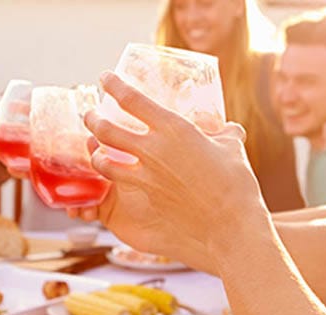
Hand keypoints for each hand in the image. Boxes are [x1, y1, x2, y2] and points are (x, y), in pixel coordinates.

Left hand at [80, 71, 261, 271]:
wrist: (231, 226)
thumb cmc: (236, 184)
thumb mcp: (232, 147)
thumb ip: (222, 132)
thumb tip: (224, 127)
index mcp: (174, 128)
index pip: (132, 99)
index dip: (114, 86)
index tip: (104, 79)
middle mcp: (154, 150)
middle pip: (106, 129)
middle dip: (92, 119)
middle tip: (89, 115)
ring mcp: (146, 177)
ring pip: (103, 162)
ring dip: (95, 154)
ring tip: (94, 151)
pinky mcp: (144, 199)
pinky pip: (117, 186)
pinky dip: (108, 181)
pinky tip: (109, 180)